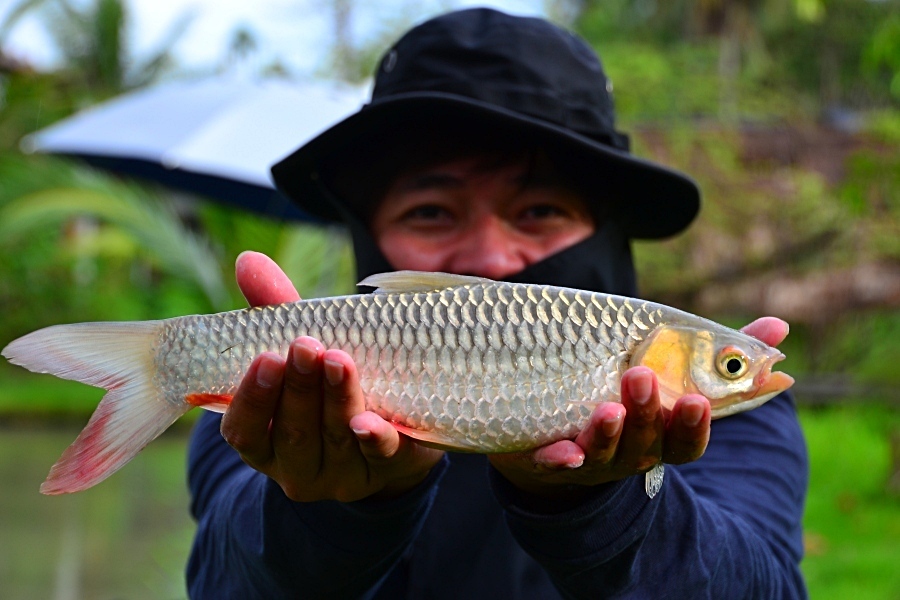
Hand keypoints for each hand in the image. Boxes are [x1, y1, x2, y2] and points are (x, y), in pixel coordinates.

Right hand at [220, 251, 443, 501]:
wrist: (396, 428)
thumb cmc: (331, 382)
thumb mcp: (305, 350)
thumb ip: (278, 310)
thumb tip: (247, 260)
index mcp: (266, 442)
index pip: (244, 430)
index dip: (252, 397)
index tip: (266, 357)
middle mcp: (298, 468)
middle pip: (293, 431)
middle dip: (300, 388)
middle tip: (306, 346)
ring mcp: (344, 475)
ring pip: (335, 438)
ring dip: (336, 399)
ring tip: (339, 360)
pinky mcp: (390, 471)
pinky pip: (381, 458)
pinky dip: (375, 439)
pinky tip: (370, 422)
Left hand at [489, 317, 789, 498]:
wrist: (565, 436)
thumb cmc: (634, 398)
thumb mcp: (678, 375)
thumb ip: (725, 351)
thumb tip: (781, 327)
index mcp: (665, 433)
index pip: (687, 437)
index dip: (693, 424)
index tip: (696, 399)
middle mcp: (633, 451)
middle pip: (647, 442)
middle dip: (648, 414)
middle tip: (642, 376)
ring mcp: (594, 458)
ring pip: (605, 452)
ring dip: (608, 432)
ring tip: (609, 407)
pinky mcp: (552, 456)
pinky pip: (554, 464)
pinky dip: (560, 460)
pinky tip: (563, 453)